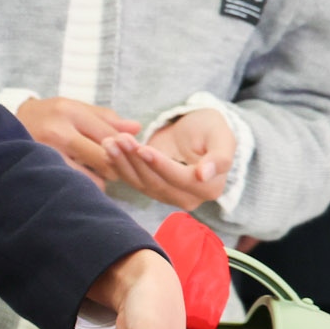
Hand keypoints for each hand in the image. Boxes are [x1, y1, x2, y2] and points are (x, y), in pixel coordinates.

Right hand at [14, 96, 140, 179]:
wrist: (4, 124)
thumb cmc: (47, 115)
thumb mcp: (74, 108)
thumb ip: (105, 118)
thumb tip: (137, 128)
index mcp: (70, 111)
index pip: (110, 135)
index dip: (126, 148)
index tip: (132, 155)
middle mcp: (58, 131)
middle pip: (104, 157)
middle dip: (115, 166)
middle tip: (117, 169)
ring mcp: (47, 152)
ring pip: (90, 177)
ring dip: (99, 180)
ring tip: (99, 176)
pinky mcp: (40, 169)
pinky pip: (73, 185)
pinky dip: (83, 186)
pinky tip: (83, 181)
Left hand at [106, 108, 234, 210]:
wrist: (195, 130)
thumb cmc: (211, 130)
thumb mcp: (222, 137)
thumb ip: (220, 157)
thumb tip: (204, 175)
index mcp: (210, 188)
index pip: (181, 179)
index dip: (161, 165)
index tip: (143, 149)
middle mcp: (188, 198)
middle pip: (156, 182)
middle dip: (135, 161)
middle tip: (119, 138)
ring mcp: (167, 195)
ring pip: (140, 183)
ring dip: (122, 163)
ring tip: (110, 141)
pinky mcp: (150, 188)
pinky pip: (132, 180)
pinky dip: (118, 165)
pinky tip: (107, 150)